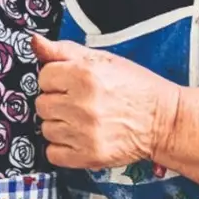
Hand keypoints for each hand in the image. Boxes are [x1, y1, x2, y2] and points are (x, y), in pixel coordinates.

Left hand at [31, 33, 181, 170]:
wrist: (164, 120)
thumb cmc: (135, 87)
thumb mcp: (104, 59)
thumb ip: (64, 51)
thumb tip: (35, 42)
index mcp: (85, 75)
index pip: (44, 76)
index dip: (57, 79)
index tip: (72, 84)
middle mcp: (82, 104)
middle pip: (42, 104)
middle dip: (57, 101)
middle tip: (79, 102)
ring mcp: (84, 133)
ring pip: (46, 128)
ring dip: (60, 125)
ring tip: (82, 120)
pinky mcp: (88, 156)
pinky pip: (53, 153)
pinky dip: (62, 148)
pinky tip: (78, 138)